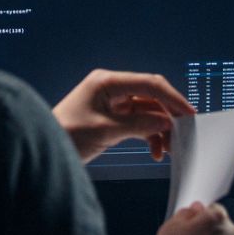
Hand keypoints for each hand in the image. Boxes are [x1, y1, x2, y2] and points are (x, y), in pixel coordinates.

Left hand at [52, 69, 195, 162]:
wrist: (44, 148)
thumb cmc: (67, 134)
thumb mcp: (105, 131)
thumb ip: (138, 125)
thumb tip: (166, 122)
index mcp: (107, 82)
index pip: (148, 84)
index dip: (172, 98)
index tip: (189, 114)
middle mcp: (113, 88)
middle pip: (151, 96)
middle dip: (169, 115)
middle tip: (184, 134)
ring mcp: (114, 103)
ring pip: (148, 112)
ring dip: (161, 130)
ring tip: (171, 150)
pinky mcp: (114, 117)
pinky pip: (140, 123)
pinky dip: (150, 136)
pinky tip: (156, 152)